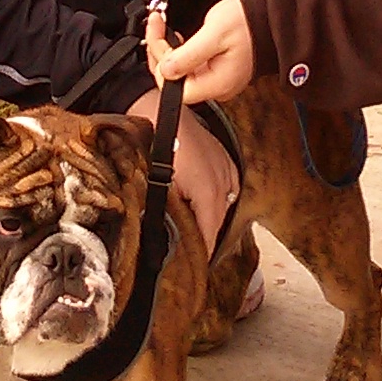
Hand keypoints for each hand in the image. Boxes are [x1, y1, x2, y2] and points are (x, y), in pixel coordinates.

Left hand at [127, 86, 235, 245]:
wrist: (157, 110)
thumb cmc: (154, 146)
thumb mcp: (157, 187)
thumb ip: (168, 215)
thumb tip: (169, 238)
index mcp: (208, 193)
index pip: (209, 235)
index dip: (202, 254)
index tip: (194, 270)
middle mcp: (223, 183)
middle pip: (217, 222)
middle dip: (205, 238)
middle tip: (191, 256)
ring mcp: (227, 169)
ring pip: (222, 205)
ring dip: (209, 218)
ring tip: (195, 233)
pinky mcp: (225, 160)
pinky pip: (226, 189)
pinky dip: (215, 200)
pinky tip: (203, 205)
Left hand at [146, 0, 256, 105]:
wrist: (272, 18)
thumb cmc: (250, 22)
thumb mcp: (215, 33)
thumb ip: (189, 55)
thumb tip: (166, 71)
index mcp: (216, 83)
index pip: (174, 89)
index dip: (160, 64)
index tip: (156, 34)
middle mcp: (216, 87)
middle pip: (174, 81)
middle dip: (160, 52)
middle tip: (157, 25)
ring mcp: (216, 78)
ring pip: (179, 72)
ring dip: (166, 49)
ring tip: (162, 26)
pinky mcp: (216, 69)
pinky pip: (189, 66)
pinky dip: (178, 50)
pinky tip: (177, 37)